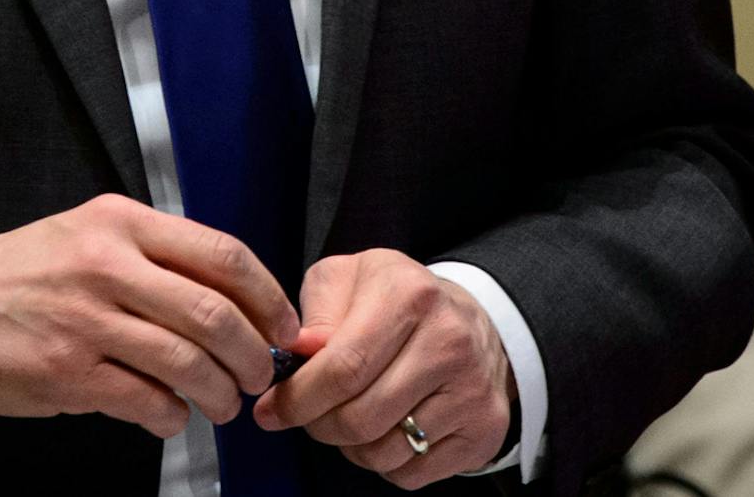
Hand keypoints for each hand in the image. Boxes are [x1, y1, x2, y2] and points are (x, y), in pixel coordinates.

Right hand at [0, 193, 300, 439]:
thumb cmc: (24, 272)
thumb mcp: (89, 233)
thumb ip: (154, 254)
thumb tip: (231, 296)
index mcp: (120, 222)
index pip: (221, 254)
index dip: (267, 296)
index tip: (283, 325)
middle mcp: (106, 264)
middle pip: (213, 312)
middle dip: (251, 354)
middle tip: (259, 374)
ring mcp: (86, 320)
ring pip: (186, 362)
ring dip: (219, 393)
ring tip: (223, 404)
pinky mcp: (68, 373)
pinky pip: (146, 401)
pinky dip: (172, 417)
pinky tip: (171, 416)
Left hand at [254, 249, 512, 487]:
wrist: (471, 320)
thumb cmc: (397, 299)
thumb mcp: (351, 279)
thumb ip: (318, 312)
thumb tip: (297, 353)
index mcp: (410, 295)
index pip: (344, 367)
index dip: (299, 397)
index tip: (271, 410)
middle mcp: (448, 342)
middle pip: (361, 417)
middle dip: (318, 424)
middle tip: (306, 415)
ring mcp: (471, 391)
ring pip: (384, 452)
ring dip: (349, 445)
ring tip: (348, 415)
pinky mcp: (483, 431)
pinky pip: (411, 474)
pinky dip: (384, 462)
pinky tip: (385, 427)